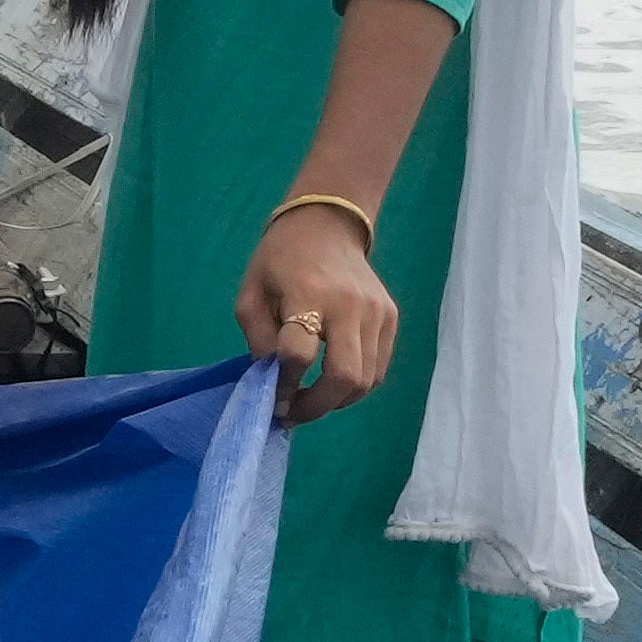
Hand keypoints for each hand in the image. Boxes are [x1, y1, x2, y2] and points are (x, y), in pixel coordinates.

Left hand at [234, 203, 401, 426]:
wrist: (326, 227)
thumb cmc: (279, 262)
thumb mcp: (250, 294)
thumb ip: (257, 339)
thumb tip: (273, 381)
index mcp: (308, 295)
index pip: (299, 353)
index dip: (284, 384)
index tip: (272, 398)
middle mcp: (349, 306)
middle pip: (344, 376)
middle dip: (317, 406)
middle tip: (294, 414)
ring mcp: (377, 313)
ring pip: (367, 380)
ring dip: (337, 402)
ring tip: (311, 400)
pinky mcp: (390, 318)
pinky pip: (379, 368)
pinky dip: (356, 386)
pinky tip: (333, 383)